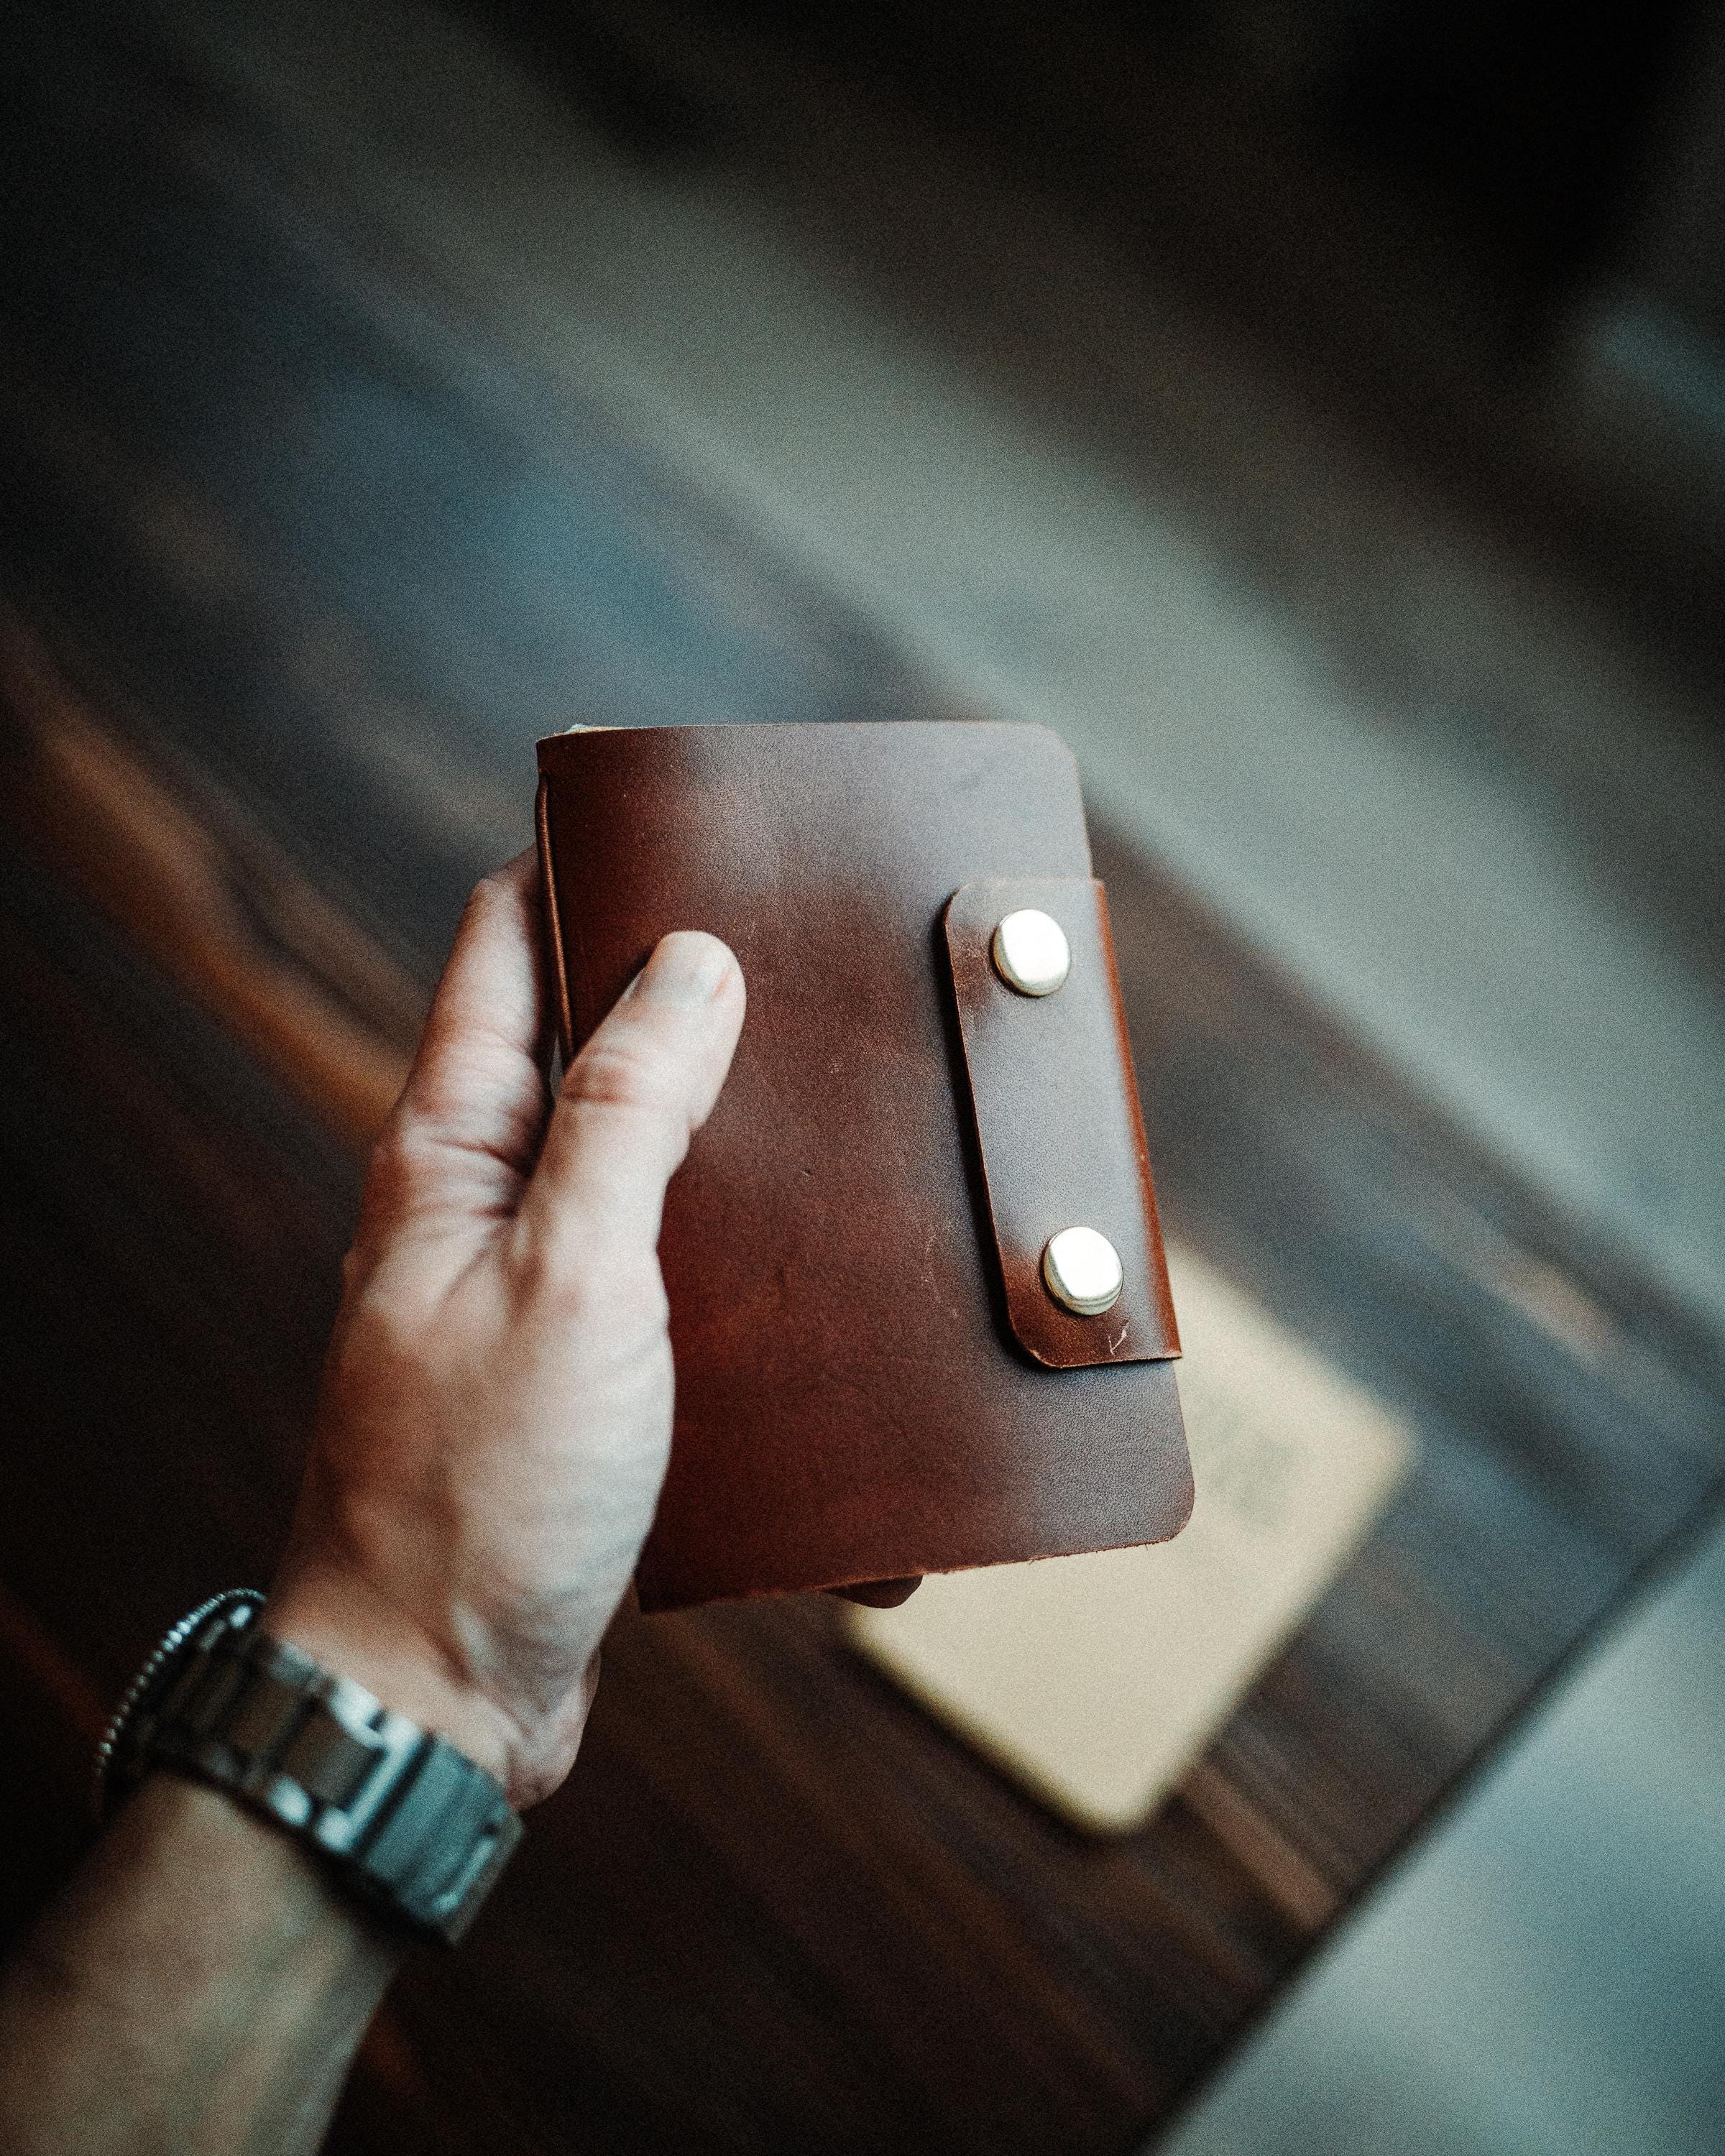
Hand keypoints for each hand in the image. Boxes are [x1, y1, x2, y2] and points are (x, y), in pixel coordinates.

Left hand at [266, 850, 744, 1808]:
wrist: (439, 1696)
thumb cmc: (479, 1490)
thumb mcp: (572, 1278)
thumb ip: (629, 1115)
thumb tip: (689, 962)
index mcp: (453, 1151)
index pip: (501, 948)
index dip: (577, 866)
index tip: (676, 812)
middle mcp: (486, 1203)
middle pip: (585, 1043)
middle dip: (686, 987)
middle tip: (804, 949)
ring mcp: (536, 1288)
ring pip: (643, 1160)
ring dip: (730, 1126)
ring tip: (842, 1098)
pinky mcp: (590, 1375)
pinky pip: (673, 1274)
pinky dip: (743, 1254)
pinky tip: (823, 1267)